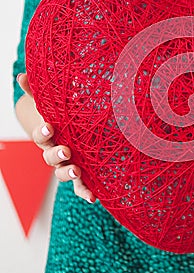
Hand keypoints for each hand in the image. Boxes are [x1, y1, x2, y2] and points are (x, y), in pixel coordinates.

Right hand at [17, 73, 95, 202]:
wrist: (69, 135)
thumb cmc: (61, 119)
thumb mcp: (50, 105)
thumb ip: (36, 91)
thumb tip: (21, 75)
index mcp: (48, 137)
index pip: (41, 136)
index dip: (43, 133)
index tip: (49, 127)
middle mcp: (55, 154)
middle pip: (50, 158)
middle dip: (57, 155)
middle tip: (66, 151)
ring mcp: (67, 166)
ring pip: (64, 174)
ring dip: (69, 174)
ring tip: (77, 171)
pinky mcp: (81, 177)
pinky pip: (80, 187)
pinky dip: (85, 192)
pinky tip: (93, 196)